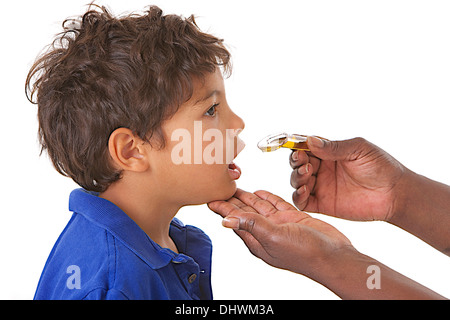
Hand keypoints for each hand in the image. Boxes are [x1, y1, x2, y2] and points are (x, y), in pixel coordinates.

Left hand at [208, 189, 352, 278]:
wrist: (334, 256)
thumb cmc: (305, 253)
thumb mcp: (273, 237)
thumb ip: (251, 225)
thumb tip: (225, 220)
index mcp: (257, 239)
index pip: (234, 220)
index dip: (222, 208)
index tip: (209, 198)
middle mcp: (266, 232)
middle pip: (243, 212)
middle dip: (231, 199)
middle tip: (219, 185)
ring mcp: (279, 224)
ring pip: (258, 206)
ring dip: (246, 196)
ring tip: (234, 185)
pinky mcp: (292, 218)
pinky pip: (275, 205)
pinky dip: (267, 197)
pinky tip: (258, 191)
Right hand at [290, 137, 405, 220]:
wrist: (395, 194)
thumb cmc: (381, 167)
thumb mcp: (359, 149)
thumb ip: (334, 147)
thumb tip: (310, 140)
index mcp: (329, 153)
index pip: (305, 148)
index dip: (298, 147)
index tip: (299, 149)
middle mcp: (322, 169)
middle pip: (297, 164)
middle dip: (295, 162)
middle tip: (303, 162)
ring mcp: (321, 187)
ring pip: (296, 181)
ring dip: (296, 176)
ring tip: (307, 174)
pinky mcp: (323, 204)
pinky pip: (302, 202)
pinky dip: (297, 196)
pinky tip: (304, 191)